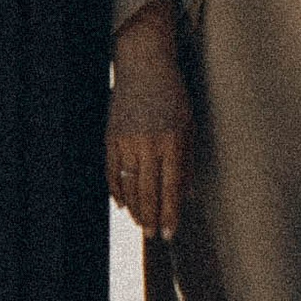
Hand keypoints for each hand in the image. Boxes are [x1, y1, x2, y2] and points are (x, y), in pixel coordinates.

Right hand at [106, 0, 193, 239]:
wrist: (144, 65)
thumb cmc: (173, 95)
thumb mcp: (189, 125)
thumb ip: (187, 162)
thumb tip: (187, 196)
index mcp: (173, 140)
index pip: (172, 187)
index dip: (171, 213)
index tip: (171, 233)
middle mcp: (149, 142)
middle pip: (148, 191)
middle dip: (152, 217)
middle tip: (155, 236)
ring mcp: (127, 140)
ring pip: (128, 185)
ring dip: (135, 209)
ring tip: (142, 224)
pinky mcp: (111, 137)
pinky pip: (112, 172)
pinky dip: (116, 191)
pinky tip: (123, 205)